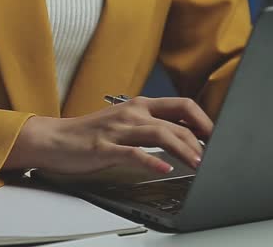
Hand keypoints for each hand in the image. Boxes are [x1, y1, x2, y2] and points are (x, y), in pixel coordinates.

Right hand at [4, 96, 212, 174]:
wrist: (53, 139)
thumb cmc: (91, 134)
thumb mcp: (125, 123)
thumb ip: (151, 125)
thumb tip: (184, 136)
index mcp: (139, 105)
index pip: (181, 104)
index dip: (204, 119)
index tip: (218, 135)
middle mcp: (132, 113)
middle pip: (175, 120)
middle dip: (199, 138)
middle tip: (214, 154)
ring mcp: (118, 129)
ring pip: (159, 133)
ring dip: (182, 148)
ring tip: (198, 163)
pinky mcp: (105, 147)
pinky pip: (133, 152)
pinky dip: (151, 160)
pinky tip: (164, 168)